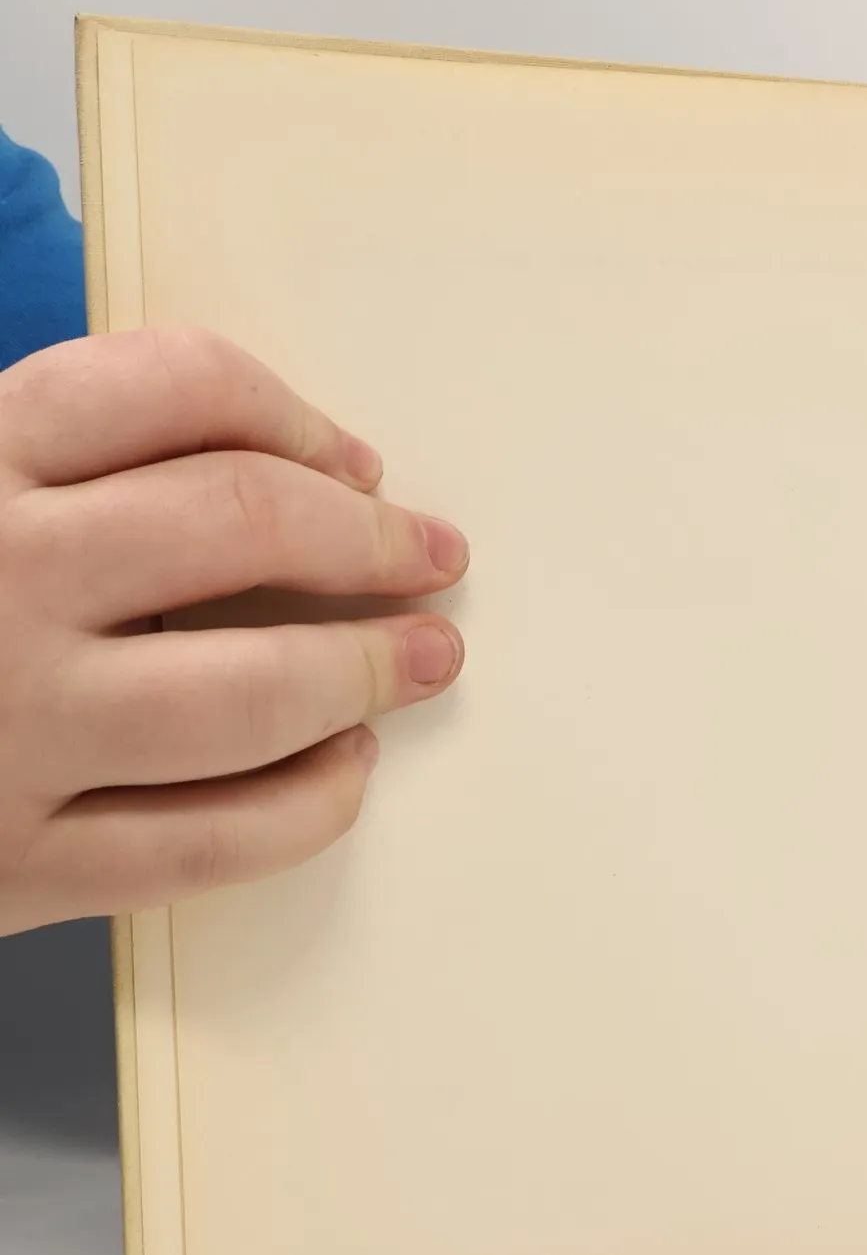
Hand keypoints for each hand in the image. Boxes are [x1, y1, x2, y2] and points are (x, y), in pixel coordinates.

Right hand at [0, 328, 467, 934]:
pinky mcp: (10, 869)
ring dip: (368, 671)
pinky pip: (206, 844)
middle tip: (434, 557)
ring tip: (428, 658)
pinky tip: (345, 772)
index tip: (354, 462)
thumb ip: (34, 455)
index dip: (294, 418)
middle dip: (369, 539)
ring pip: (247, 694)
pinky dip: (306, 807)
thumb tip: (250, 456)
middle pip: (239, 525)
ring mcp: (2, 732)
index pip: (169, 385)